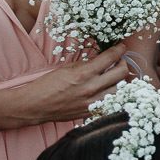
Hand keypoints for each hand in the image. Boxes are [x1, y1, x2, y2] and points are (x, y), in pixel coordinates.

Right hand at [11, 43, 131, 125]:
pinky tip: (110, 89)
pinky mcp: (92, 112)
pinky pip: (111, 102)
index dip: (119, 50)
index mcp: (84, 74)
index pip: (110, 58)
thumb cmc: (48, 85)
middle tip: (120, 60)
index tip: (122, 47)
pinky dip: (114, 93)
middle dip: (124, 63)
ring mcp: (93, 102)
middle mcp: (91, 88)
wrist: (35, 106)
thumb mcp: (67, 68)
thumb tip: (103, 59)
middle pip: (121, 73)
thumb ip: (87, 64)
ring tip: (116, 75)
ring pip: (121, 89)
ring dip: (121, 80)